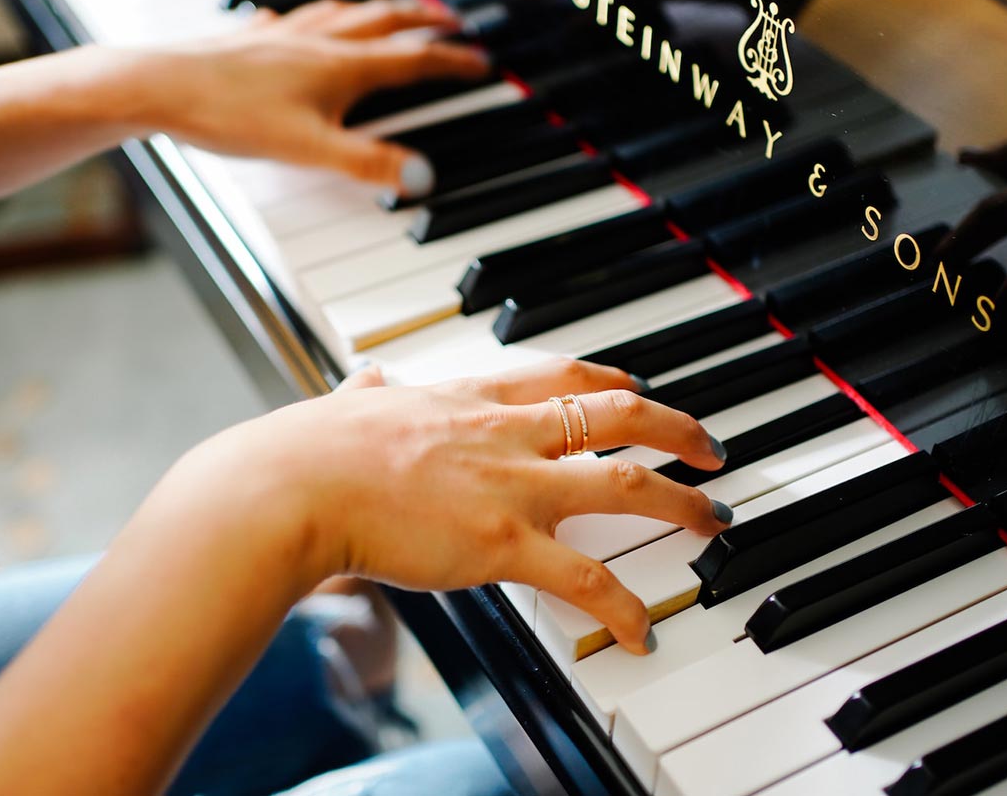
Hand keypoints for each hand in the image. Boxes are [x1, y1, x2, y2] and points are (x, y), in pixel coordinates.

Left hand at [105, 0, 489, 194]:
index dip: (453, 62)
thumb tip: (422, 176)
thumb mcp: (309, 150)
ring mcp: (283, 37)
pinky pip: (293, 21)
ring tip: (392, 12)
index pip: (412, 61)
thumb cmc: (229, 115)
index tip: (483, 62)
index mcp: (342, 66)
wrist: (160, 87)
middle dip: (425, 20)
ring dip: (377, 11)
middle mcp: (318, 42)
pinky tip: (299, 25)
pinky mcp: (250, 41)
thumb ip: (368, 164)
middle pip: (385, 21)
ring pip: (343, 13)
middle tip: (452, 20)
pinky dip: (313, 19)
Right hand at [185, 359, 728, 654]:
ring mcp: (511, 486)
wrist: (292, 484)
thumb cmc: (309, 449)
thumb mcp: (350, 404)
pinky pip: (585, 578)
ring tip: (714, 521)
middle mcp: (506, 434)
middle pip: (618, 416)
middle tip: (711, 447)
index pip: (563, 377)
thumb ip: (370, 393)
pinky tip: (643, 629)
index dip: (612, 381)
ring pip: (628, 485)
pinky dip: (624, 606)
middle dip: (677, 428)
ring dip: (682, 504)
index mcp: (471, 401)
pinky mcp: (503, 544)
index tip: (637, 387)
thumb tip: (366, 382)